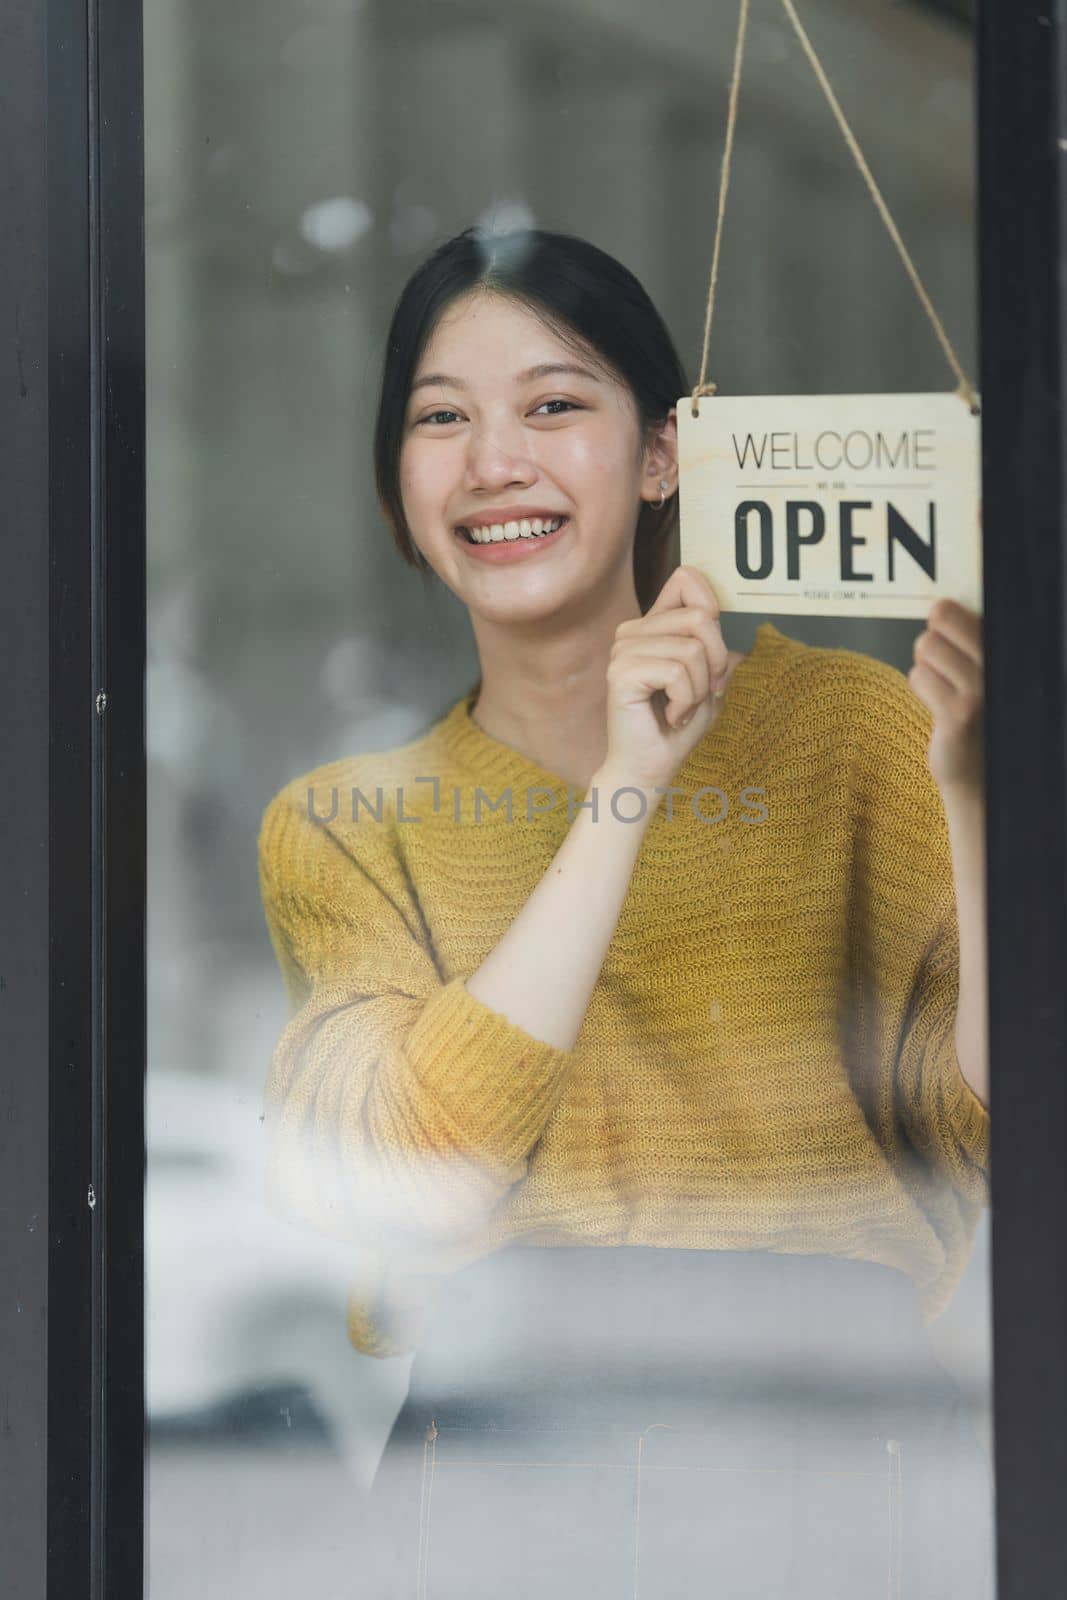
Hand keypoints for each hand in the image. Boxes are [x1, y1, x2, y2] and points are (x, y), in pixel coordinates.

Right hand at [603, 565, 730, 791]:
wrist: (649, 769)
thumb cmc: (677, 729)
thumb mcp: (710, 684)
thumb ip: (720, 652)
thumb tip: (741, 635)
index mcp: (652, 627)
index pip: (687, 579)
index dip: (712, 610)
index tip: (712, 658)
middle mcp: (633, 632)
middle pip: (700, 617)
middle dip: (715, 663)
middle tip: (699, 694)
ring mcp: (623, 650)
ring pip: (692, 649)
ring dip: (700, 689)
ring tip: (682, 709)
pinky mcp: (621, 673)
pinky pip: (677, 672)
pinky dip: (686, 701)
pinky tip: (671, 716)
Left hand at [907, 597, 983, 794]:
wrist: (980, 768)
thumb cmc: (979, 711)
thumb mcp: (983, 668)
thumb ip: (971, 637)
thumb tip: (940, 606)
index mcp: (1008, 647)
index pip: (967, 607)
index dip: (947, 615)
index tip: (945, 626)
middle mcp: (1002, 663)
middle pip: (943, 616)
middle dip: (932, 638)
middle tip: (942, 663)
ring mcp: (984, 689)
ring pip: (927, 646)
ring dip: (925, 666)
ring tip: (943, 686)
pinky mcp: (960, 714)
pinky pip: (919, 677)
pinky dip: (920, 687)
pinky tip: (938, 704)